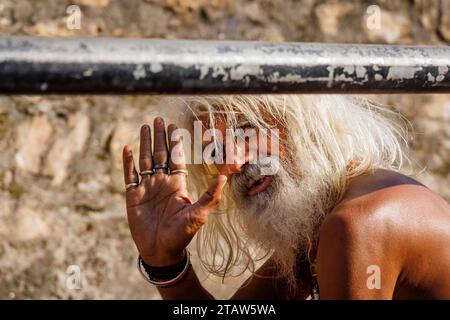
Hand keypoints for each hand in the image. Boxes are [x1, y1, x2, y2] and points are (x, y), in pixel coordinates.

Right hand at [122, 117, 226, 265]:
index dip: (175, 142)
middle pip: (160, 154)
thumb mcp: (198, 215)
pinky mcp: (133, 196)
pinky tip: (128, 149)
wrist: (161, 250)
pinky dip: (128, 162)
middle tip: (158, 119)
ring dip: (145, 144)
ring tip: (145, 127)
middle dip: (159, 137)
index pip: (176, 158)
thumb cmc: (181, 235)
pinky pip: (129, 175)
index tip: (174, 127)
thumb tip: (224, 176)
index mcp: (177, 184)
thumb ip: (210, 196)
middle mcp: (162, 182)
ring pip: (145, 160)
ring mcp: (147, 188)